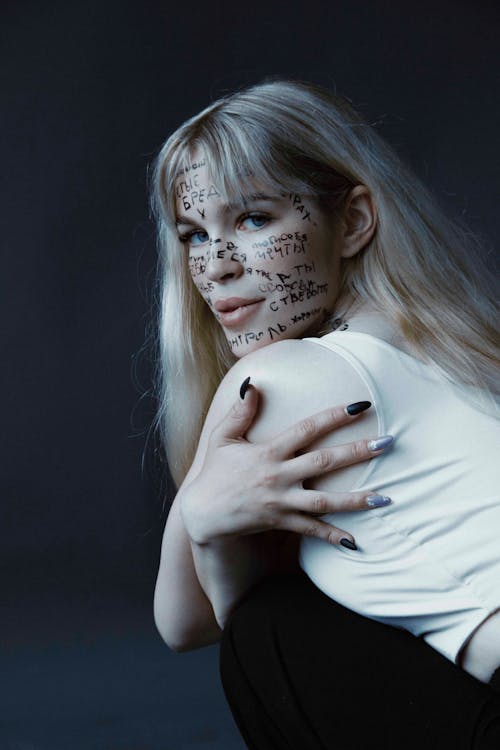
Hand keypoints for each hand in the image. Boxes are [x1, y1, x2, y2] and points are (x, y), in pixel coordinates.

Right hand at [181, 381, 392, 549]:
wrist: (202, 513)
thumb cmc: (215, 472)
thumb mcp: (222, 437)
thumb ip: (240, 411)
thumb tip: (253, 384)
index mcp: (269, 452)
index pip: (307, 429)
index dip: (334, 416)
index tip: (359, 406)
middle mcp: (279, 476)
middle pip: (324, 462)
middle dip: (357, 452)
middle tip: (387, 443)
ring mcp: (282, 501)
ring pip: (324, 501)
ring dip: (356, 499)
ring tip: (386, 498)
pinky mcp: (281, 522)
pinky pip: (310, 530)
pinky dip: (332, 536)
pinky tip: (355, 541)